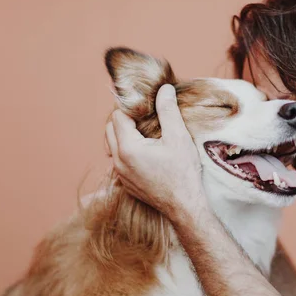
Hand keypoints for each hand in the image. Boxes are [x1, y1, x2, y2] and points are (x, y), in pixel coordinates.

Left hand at [105, 84, 207, 218]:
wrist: (184, 206)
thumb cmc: (183, 172)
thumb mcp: (178, 137)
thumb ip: (168, 110)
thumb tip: (164, 89)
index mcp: (128, 147)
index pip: (118, 115)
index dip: (132, 107)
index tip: (148, 107)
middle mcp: (118, 161)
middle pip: (111, 128)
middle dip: (126, 119)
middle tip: (147, 117)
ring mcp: (120, 174)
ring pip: (113, 144)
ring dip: (125, 134)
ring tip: (146, 133)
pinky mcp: (126, 183)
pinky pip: (119, 160)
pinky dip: (128, 150)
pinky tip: (147, 151)